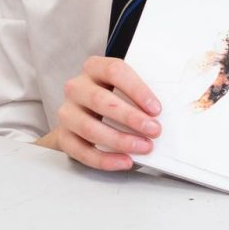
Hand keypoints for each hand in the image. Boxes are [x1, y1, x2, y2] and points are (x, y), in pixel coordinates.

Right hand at [49, 56, 162, 170]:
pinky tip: (124, 161)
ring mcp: (67, 112)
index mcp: (94, 68)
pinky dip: (105, 159)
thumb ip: (140, 95)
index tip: (156, 108)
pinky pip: (81, 151)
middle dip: (130, 117)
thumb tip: (165, 111)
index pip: (114, 71)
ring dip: (119, 140)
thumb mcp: (125, 88)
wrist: (84, 114)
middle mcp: (77, 87)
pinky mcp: (63, 136)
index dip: (137, 89)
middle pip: (100, 100)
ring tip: (143, 147)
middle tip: (154, 130)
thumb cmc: (112, 98)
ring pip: (89, 127)